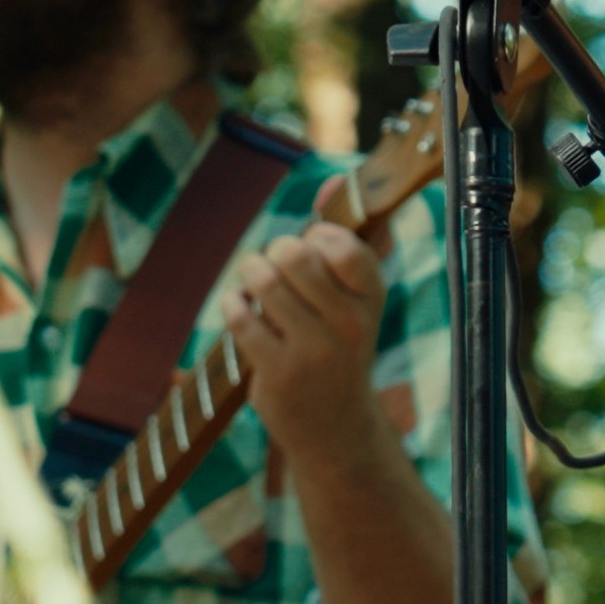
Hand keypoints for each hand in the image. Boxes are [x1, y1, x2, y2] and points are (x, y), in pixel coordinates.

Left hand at [228, 220, 394, 468]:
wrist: (334, 428)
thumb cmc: (338, 347)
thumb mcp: (352, 298)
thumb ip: (342, 236)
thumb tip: (336, 176)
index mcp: (372, 300)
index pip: (344, 246)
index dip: (317, 237)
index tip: (311, 250)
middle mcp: (350, 326)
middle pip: (296, 256)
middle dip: (274, 252)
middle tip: (273, 266)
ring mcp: (315, 353)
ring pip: (265, 282)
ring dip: (250, 274)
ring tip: (253, 282)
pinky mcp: (279, 374)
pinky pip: (242, 317)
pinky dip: (232, 304)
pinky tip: (238, 307)